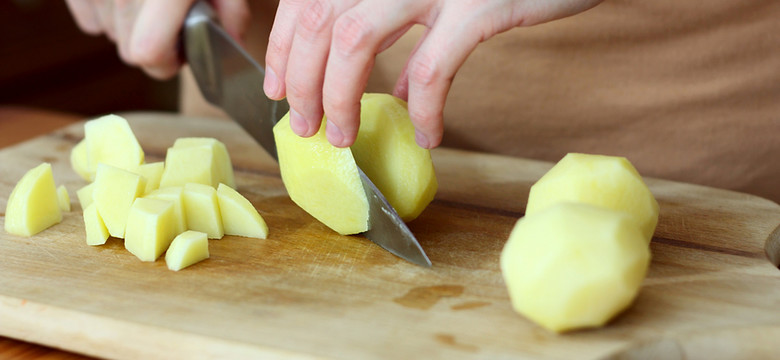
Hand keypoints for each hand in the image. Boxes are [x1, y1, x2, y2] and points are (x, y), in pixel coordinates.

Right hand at [65, 0, 250, 78]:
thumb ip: (233, 10)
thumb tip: (231, 41)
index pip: (147, 54)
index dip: (169, 60)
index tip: (183, 49)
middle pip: (128, 50)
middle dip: (154, 45)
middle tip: (172, 22)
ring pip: (109, 33)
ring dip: (132, 26)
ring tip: (153, 2)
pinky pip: (88, 17)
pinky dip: (106, 12)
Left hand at [263, 0, 601, 148]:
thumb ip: (408, 24)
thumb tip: (395, 83)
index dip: (283, 46)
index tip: (278, 88)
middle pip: (321, 21)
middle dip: (302, 81)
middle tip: (305, 126)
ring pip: (355, 39)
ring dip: (340, 97)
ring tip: (342, 138)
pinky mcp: (480, 4)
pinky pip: (434, 68)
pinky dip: (425, 109)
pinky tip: (428, 135)